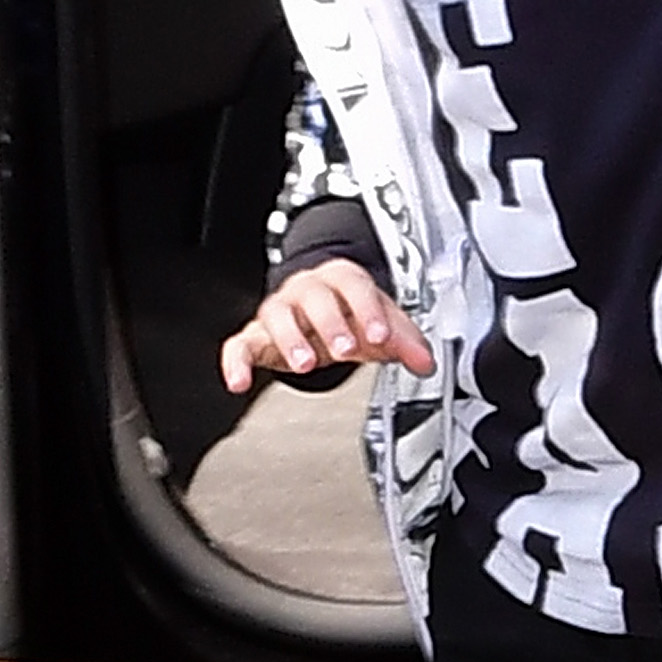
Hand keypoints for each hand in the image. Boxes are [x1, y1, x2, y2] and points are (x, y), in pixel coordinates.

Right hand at [220, 258, 435, 394]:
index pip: (356, 287)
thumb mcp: (378, 323)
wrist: (317, 309)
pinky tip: (240, 382)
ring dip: (291, 339)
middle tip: (344, 349)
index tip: (379, 337)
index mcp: (342, 279)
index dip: (369, 311)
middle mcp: (308, 289)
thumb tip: (426, 362)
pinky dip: (236, 362)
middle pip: (316, 297)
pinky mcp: (254, 335)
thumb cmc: (347, 312)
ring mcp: (279, 310)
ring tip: (304, 364)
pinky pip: (238, 345)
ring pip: (278, 315)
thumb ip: (404, 341)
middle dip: (331, 323)